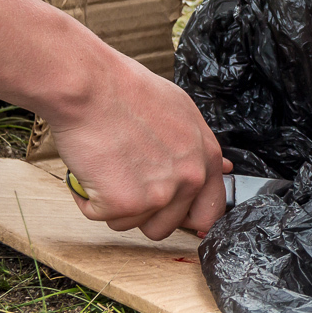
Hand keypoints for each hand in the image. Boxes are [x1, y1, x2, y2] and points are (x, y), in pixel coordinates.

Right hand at [48, 54, 231, 240]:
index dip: (186, 218)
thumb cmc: (127, 90)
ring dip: (113, 204)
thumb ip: (199, 147)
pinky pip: (99, 215)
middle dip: (142, 212)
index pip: (210, 211)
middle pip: (166, 226)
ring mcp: (159, 194)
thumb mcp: (181, 111)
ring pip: (131, 224)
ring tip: (106, 166)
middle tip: (125, 181)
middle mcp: (190, 178)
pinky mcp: (125, 203)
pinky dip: (87, 197)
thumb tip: (224, 169)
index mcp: (206, 157)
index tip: (170, 214)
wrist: (90, 86)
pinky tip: (89, 166)